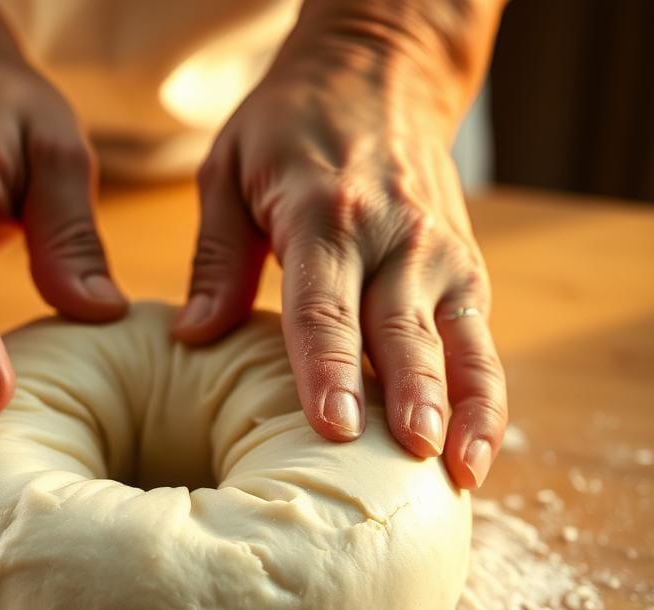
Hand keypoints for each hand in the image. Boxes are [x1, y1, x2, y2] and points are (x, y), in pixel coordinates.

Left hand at [175, 27, 505, 488]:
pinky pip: (479, 341)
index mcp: (326, 216)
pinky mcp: (466, 269)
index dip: (329, 371)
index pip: (325, 308)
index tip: (335, 429)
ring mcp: (441, 254)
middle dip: (411, 398)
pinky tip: (475, 447)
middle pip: (403, 333)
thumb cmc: (290, 127)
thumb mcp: (229, 172)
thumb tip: (193, 336)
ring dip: (467, 408)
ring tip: (462, 472)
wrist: (381, 70)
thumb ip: (216, 259)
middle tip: (412, 459)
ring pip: (462, 343)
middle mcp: (396, 237)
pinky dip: (484, 396)